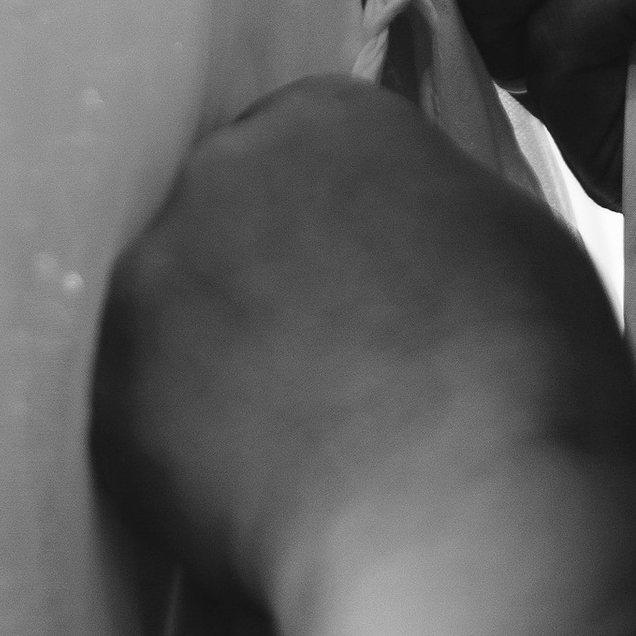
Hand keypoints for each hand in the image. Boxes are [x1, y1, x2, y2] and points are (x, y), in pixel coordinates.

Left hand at [94, 75, 635, 633]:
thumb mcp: (512, 234)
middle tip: (320, 368)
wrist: (460, 518)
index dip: (331, 224)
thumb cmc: (526, 374)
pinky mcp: (109, 389)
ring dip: (214, 360)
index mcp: (323, 118)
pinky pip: (139, 408)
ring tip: (288, 442)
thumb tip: (405, 233)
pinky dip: (181, 449)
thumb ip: (428, 206)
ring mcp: (150, 280)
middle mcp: (217, 173)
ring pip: (173, 311)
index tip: (356, 285)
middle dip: (259, 281)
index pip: (302, 145)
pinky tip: (252, 493)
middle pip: (224, 215)